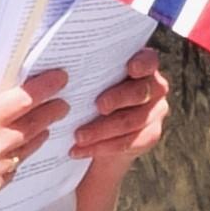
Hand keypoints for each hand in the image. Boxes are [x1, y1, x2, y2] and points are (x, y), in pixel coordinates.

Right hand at [0, 72, 69, 210]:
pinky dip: (15, 158)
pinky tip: (15, 151)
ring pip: (27, 148)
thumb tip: (5, 105)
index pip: (25, 99)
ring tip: (44, 125)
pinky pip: (12, 169)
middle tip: (61, 103)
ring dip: (37, 134)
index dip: (46, 87)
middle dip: (51, 111)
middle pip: (34, 124)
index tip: (60, 79)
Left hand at [73, 44, 169, 170]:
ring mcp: (156, 112)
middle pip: (140, 93)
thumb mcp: (89, 81)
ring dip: (102, 130)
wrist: (100, 130)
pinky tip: (81, 149)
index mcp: (141, 66)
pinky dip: (102, 147)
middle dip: (117, 99)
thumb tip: (53, 67)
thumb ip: (87, 71)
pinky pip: (129, 142)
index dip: (142, 63)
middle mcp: (155, 87)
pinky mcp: (150, 135)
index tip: (130, 68)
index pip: (149, 60)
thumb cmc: (90, 95)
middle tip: (98, 106)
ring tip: (78, 136)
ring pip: (131, 121)